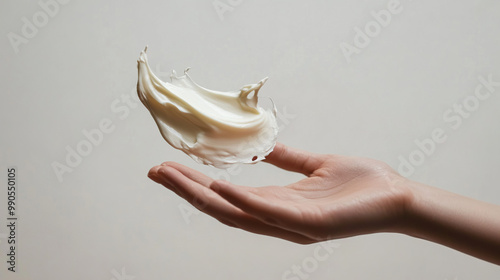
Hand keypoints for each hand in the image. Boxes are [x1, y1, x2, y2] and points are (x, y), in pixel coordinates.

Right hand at [148, 143, 412, 243]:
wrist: (397, 197)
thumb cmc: (360, 185)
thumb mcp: (316, 167)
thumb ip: (289, 161)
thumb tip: (264, 149)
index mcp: (277, 204)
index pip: (227, 195)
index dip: (196, 182)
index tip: (170, 166)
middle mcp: (276, 218)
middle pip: (221, 206)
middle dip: (185, 189)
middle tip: (155, 171)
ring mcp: (290, 225)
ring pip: (236, 212)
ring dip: (202, 193)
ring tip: (173, 175)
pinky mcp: (308, 225)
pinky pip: (269, 214)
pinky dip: (242, 200)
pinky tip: (219, 185)